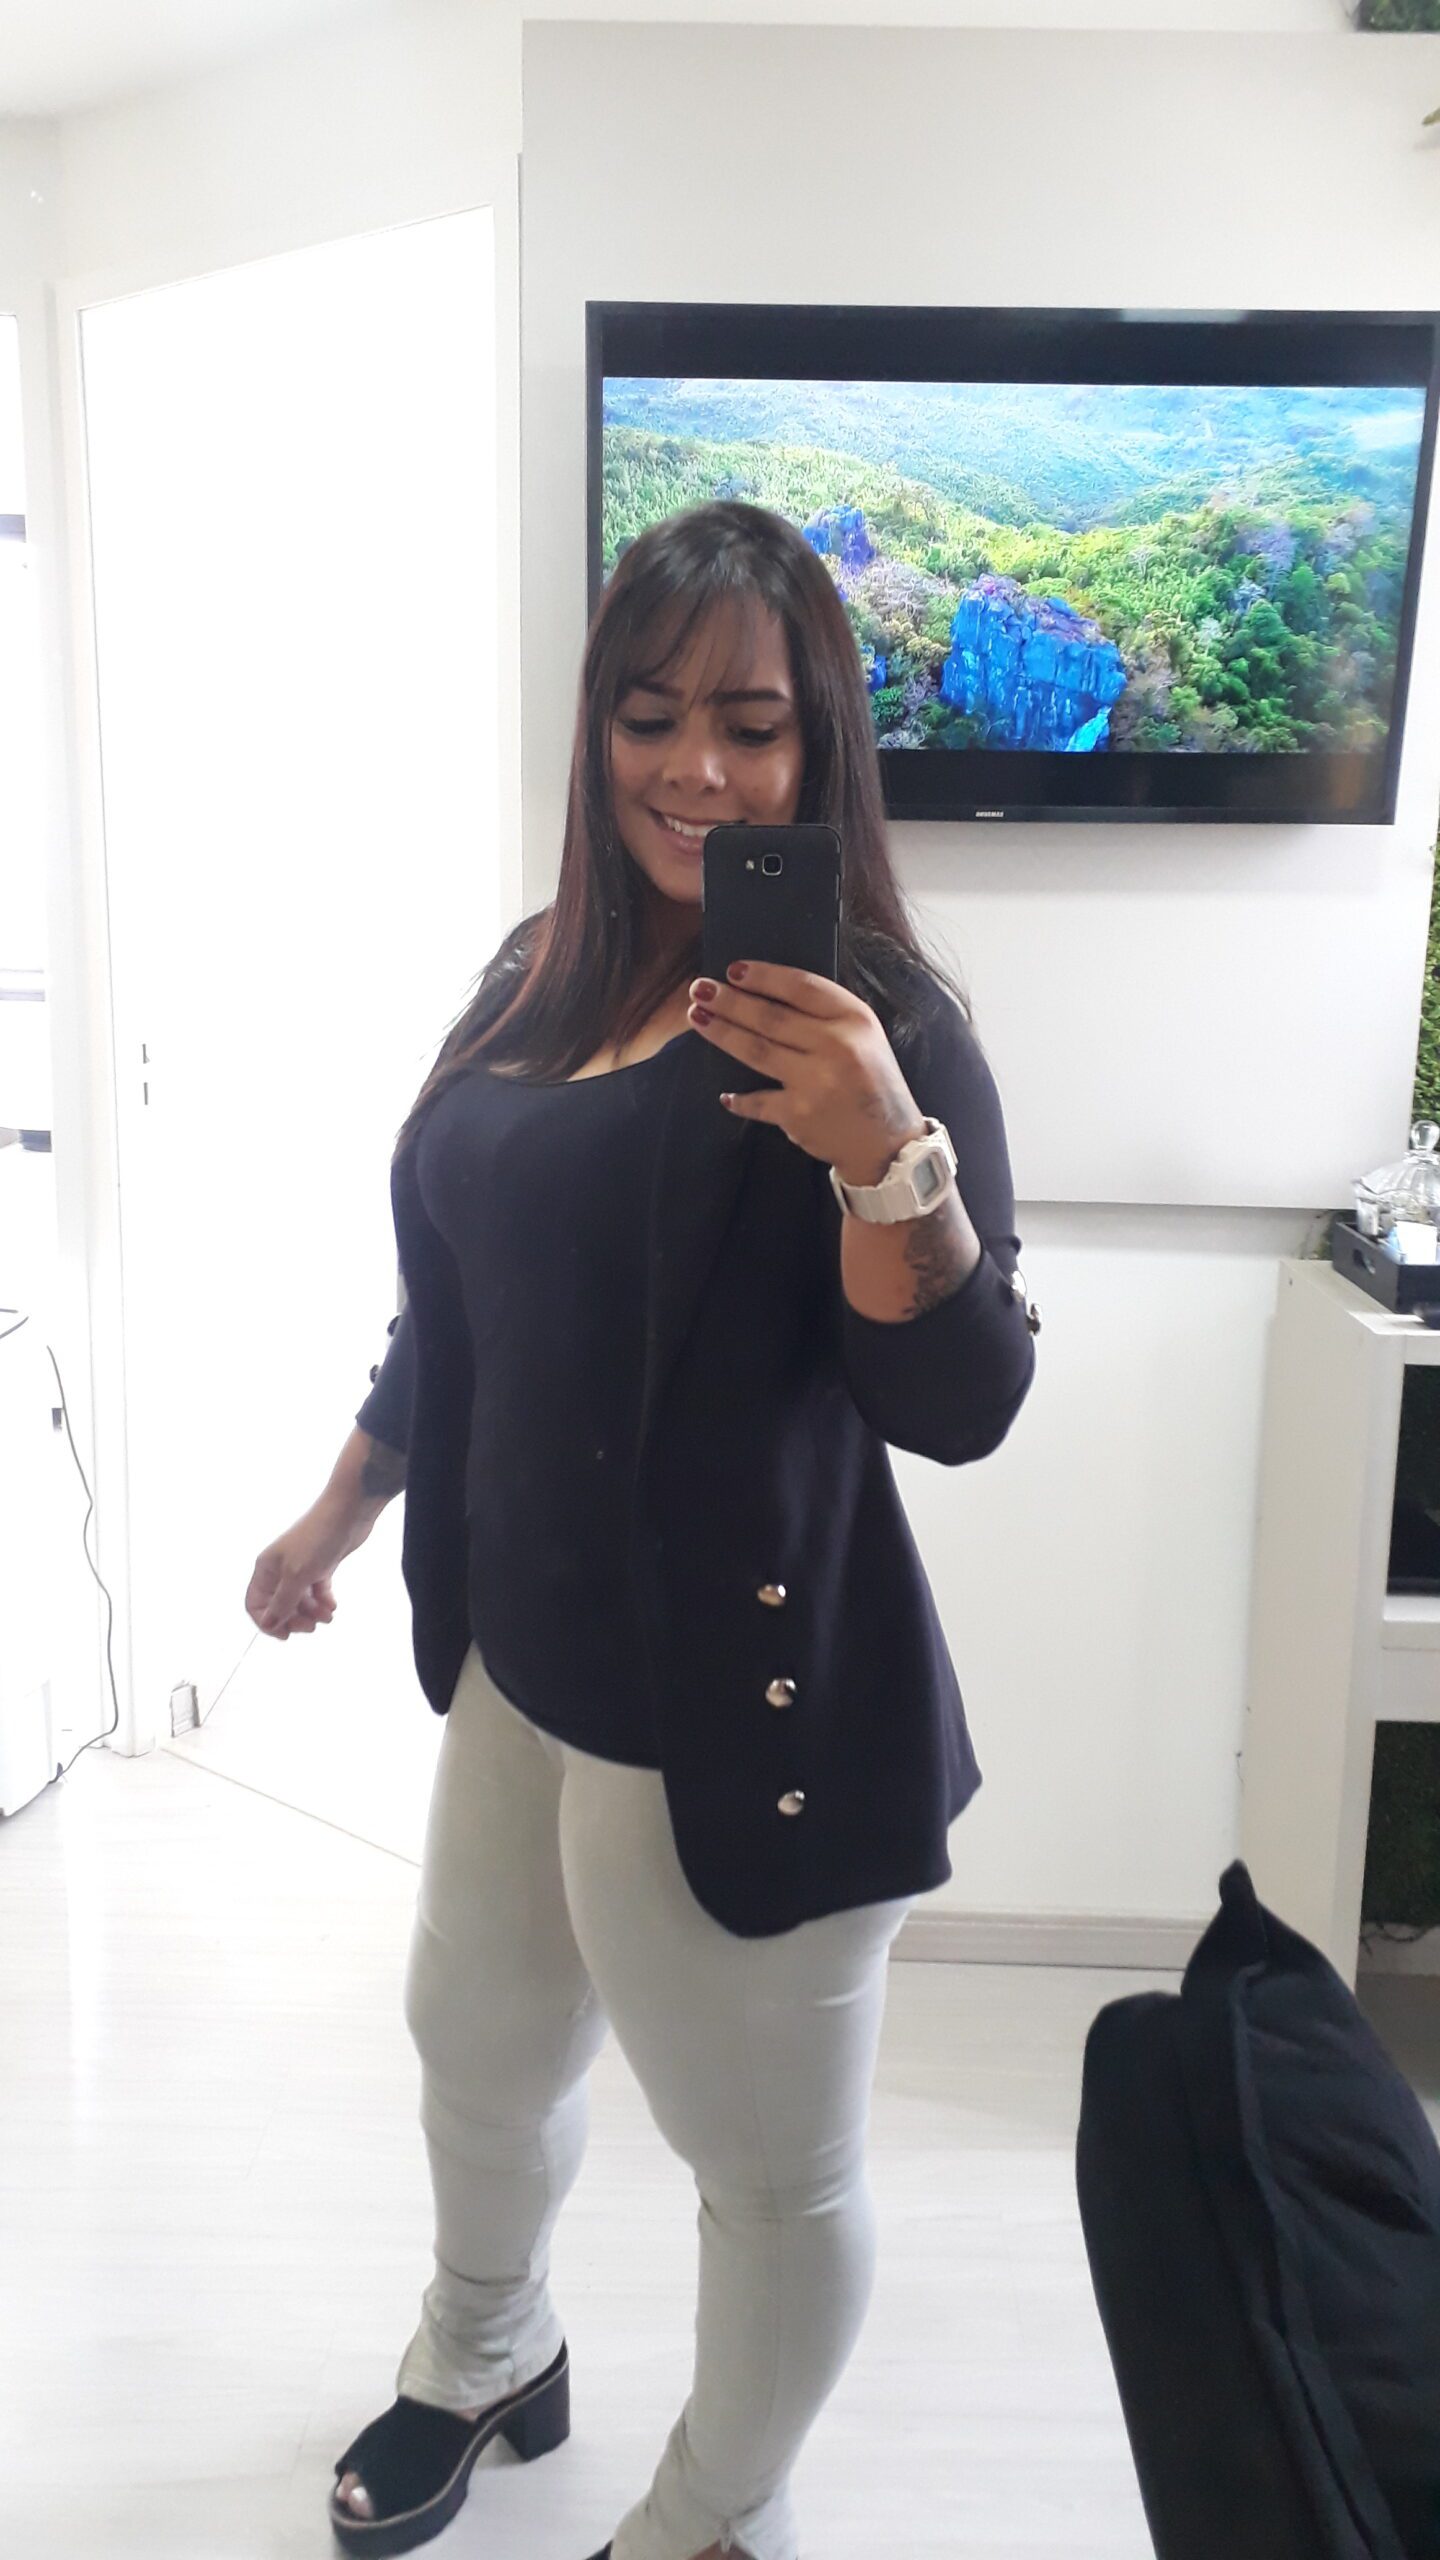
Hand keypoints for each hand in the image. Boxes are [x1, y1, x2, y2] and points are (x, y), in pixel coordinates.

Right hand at [245, 1493, 367, 1640]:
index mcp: (266, 1568)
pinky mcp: (321, 1565)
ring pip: (300, 1600)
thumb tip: (267, 1626)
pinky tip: (332, 1605)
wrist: (348, 1513)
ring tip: (328, 1615)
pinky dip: (323, 1601)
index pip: (255, 1603)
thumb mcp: (297, 1576)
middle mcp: (280, 1568)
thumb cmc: (317, 1540)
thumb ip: (282, 1604)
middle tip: (312, 1627)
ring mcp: (301, 1567)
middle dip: (294, 1619)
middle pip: (279, 1605)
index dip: (267, 1622)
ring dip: (313, 1612)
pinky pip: (317, 1591)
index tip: (286, 1635)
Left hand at [687, 959, 927, 1187]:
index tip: (733, 970)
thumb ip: (826, 1016)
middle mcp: (836, 1046)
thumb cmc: (873, 1084)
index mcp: (855, 1019)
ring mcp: (815, 1081)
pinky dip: (739, 1098)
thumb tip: (765, 996)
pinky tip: (725, 1094)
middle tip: (698, 989)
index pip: (801, 987)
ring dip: (722, 1032)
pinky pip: (757, 1100)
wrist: (888, 1145)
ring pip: (756, 1050)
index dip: (763, 976)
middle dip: (729, 1001)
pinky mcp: (798, 1114)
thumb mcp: (865, 1037)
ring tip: (697, 1017)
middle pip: (770, 1016)